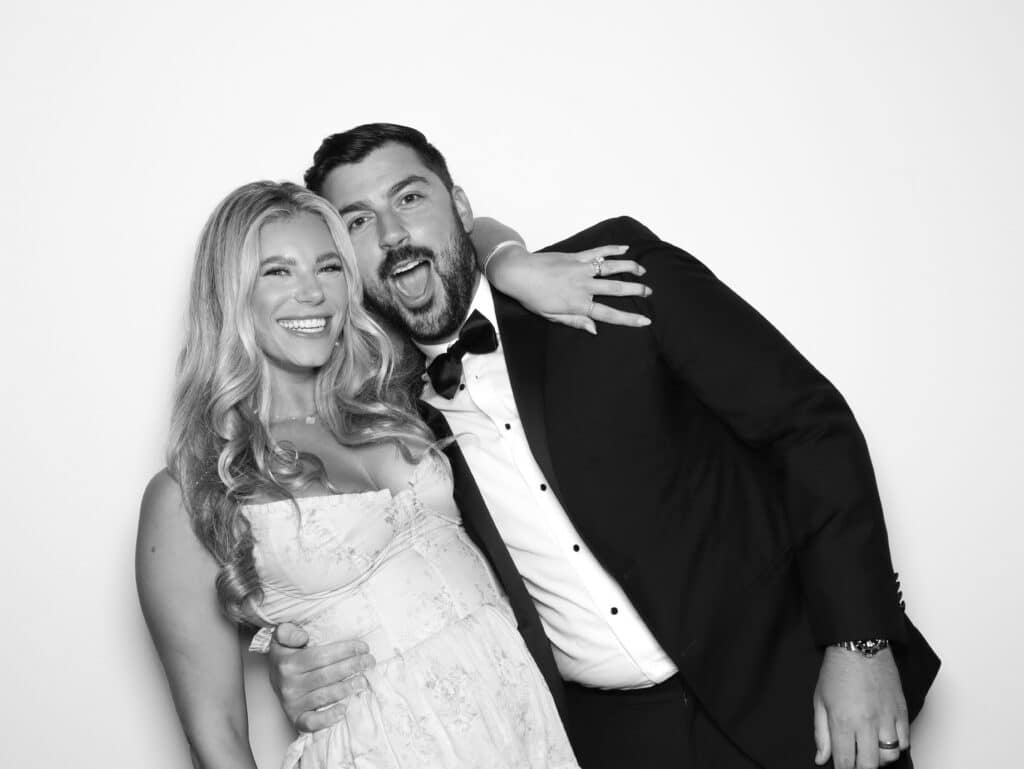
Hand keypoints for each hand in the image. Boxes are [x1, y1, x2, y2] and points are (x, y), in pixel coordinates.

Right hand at [267, 622, 375, 732]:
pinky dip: (328, 718)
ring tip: (364, 681)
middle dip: (352, 667)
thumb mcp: (281, 639)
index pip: (320, 656)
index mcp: (287, 664)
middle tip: (369, 661)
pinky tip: (343, 710)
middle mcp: (288, 685)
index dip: (344, 650)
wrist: (273, 680)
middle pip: (326, 675)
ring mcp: (292, 703)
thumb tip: (302, 637)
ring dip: (346, 688)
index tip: (362, 647)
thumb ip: (287, 632)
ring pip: (323, 696)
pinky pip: (311, 722)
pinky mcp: (295, 719)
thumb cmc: (286, 657)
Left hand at [486, 243, 651, 333]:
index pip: (609, 314)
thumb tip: (595, 329)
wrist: (518, 273)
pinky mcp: (576, 256)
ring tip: (643, 271)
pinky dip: (613, 249)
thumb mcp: (552, 316)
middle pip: (616, 288)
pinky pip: (598, 251)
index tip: (645, 320)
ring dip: (629, 268)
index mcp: (578, 304)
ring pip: (611, 267)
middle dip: (636, 290)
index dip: (629, 318)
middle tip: (650, 292)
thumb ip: (575, 322)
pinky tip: (625, 248)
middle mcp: (583, 286)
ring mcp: (581, 269)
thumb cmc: (532, 297)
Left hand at [813, 647, 909, 768]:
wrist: (860, 645)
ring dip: (879, 758)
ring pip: (891, 756)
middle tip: (854, 761)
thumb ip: (821, 733)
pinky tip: (884, 739)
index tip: (841, 768)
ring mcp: (887, 718)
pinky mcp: (901, 711)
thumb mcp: (820, 701)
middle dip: (860, 768)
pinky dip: (896, 746)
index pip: (845, 762)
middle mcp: (867, 722)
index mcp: (843, 721)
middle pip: (869, 765)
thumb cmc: (837, 670)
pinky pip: (905, 741)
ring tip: (869, 748)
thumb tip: (821, 759)